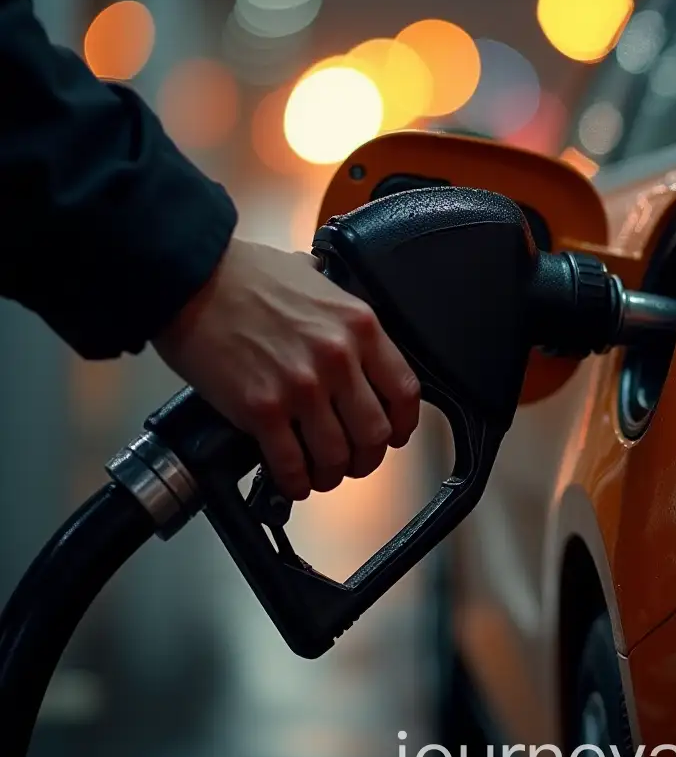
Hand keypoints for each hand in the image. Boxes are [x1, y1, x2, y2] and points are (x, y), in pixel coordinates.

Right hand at [153, 237, 420, 499]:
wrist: (189, 276)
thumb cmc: (244, 274)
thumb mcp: (314, 278)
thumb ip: (338, 309)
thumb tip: (345, 327)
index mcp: (359, 325)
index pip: (405, 392)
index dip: (402, 425)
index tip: (393, 435)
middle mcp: (338, 358)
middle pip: (375, 434)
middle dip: (366, 458)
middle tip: (352, 461)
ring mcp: (301, 386)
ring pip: (336, 456)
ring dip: (330, 474)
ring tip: (320, 474)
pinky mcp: (261, 409)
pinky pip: (291, 464)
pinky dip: (295, 481)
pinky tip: (291, 479)